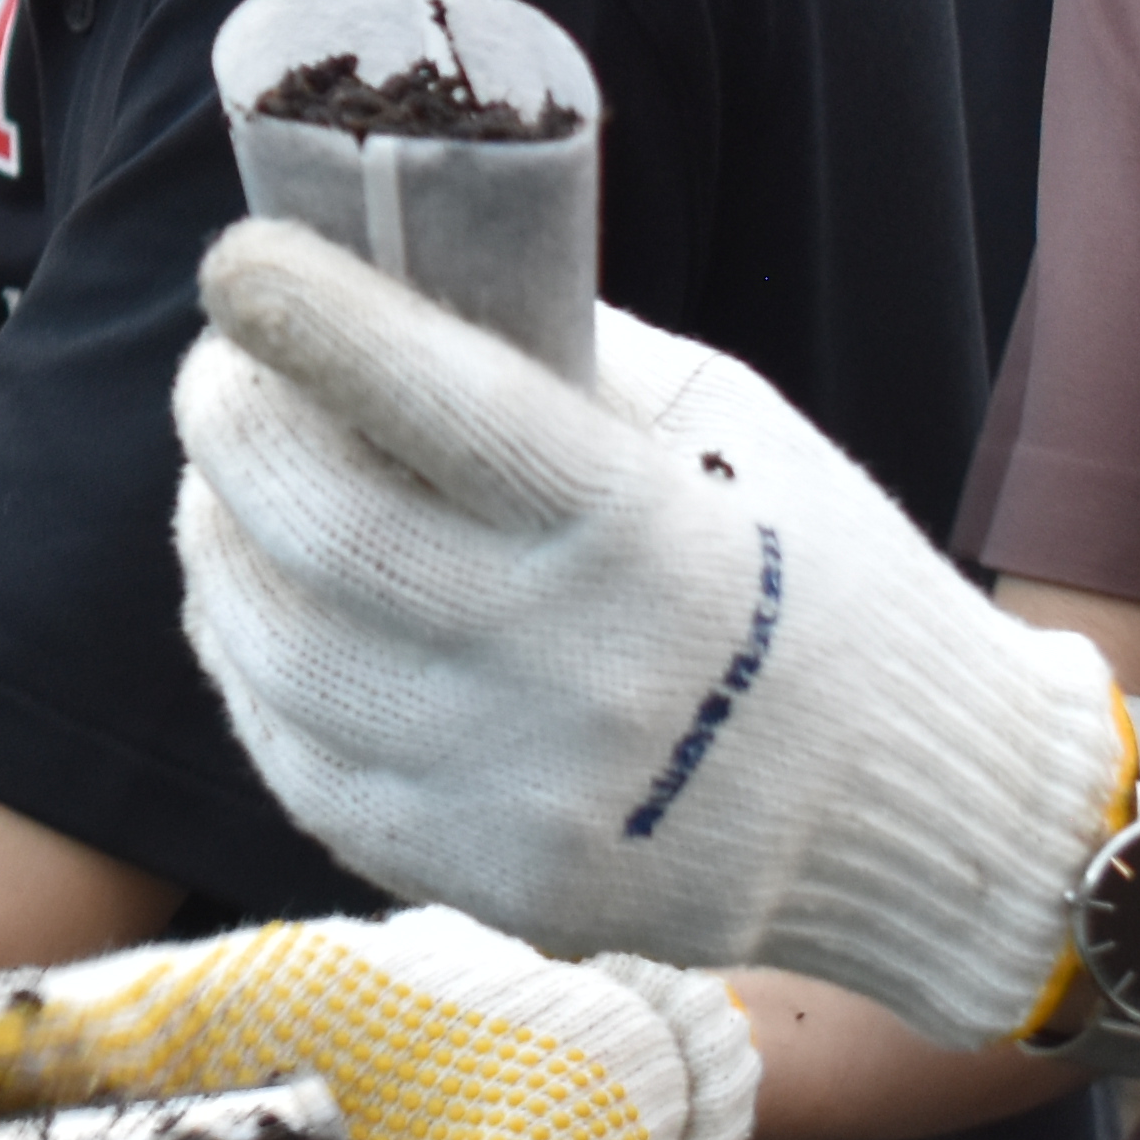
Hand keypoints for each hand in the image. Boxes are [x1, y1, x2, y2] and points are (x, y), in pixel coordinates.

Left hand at [171, 221, 1127, 1050]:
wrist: (922, 818)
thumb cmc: (822, 585)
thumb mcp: (732, 431)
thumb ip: (567, 363)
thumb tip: (399, 286)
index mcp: (644, 530)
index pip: (441, 402)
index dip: (315, 321)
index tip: (239, 262)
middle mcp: (572, 665)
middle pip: (324, 524)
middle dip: (235, 424)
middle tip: (219, 376)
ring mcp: (517, 789)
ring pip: (281, 647)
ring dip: (217, 542)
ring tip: (225, 486)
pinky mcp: (483, 877)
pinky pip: (300, 762)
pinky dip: (249, 665)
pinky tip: (259, 604)